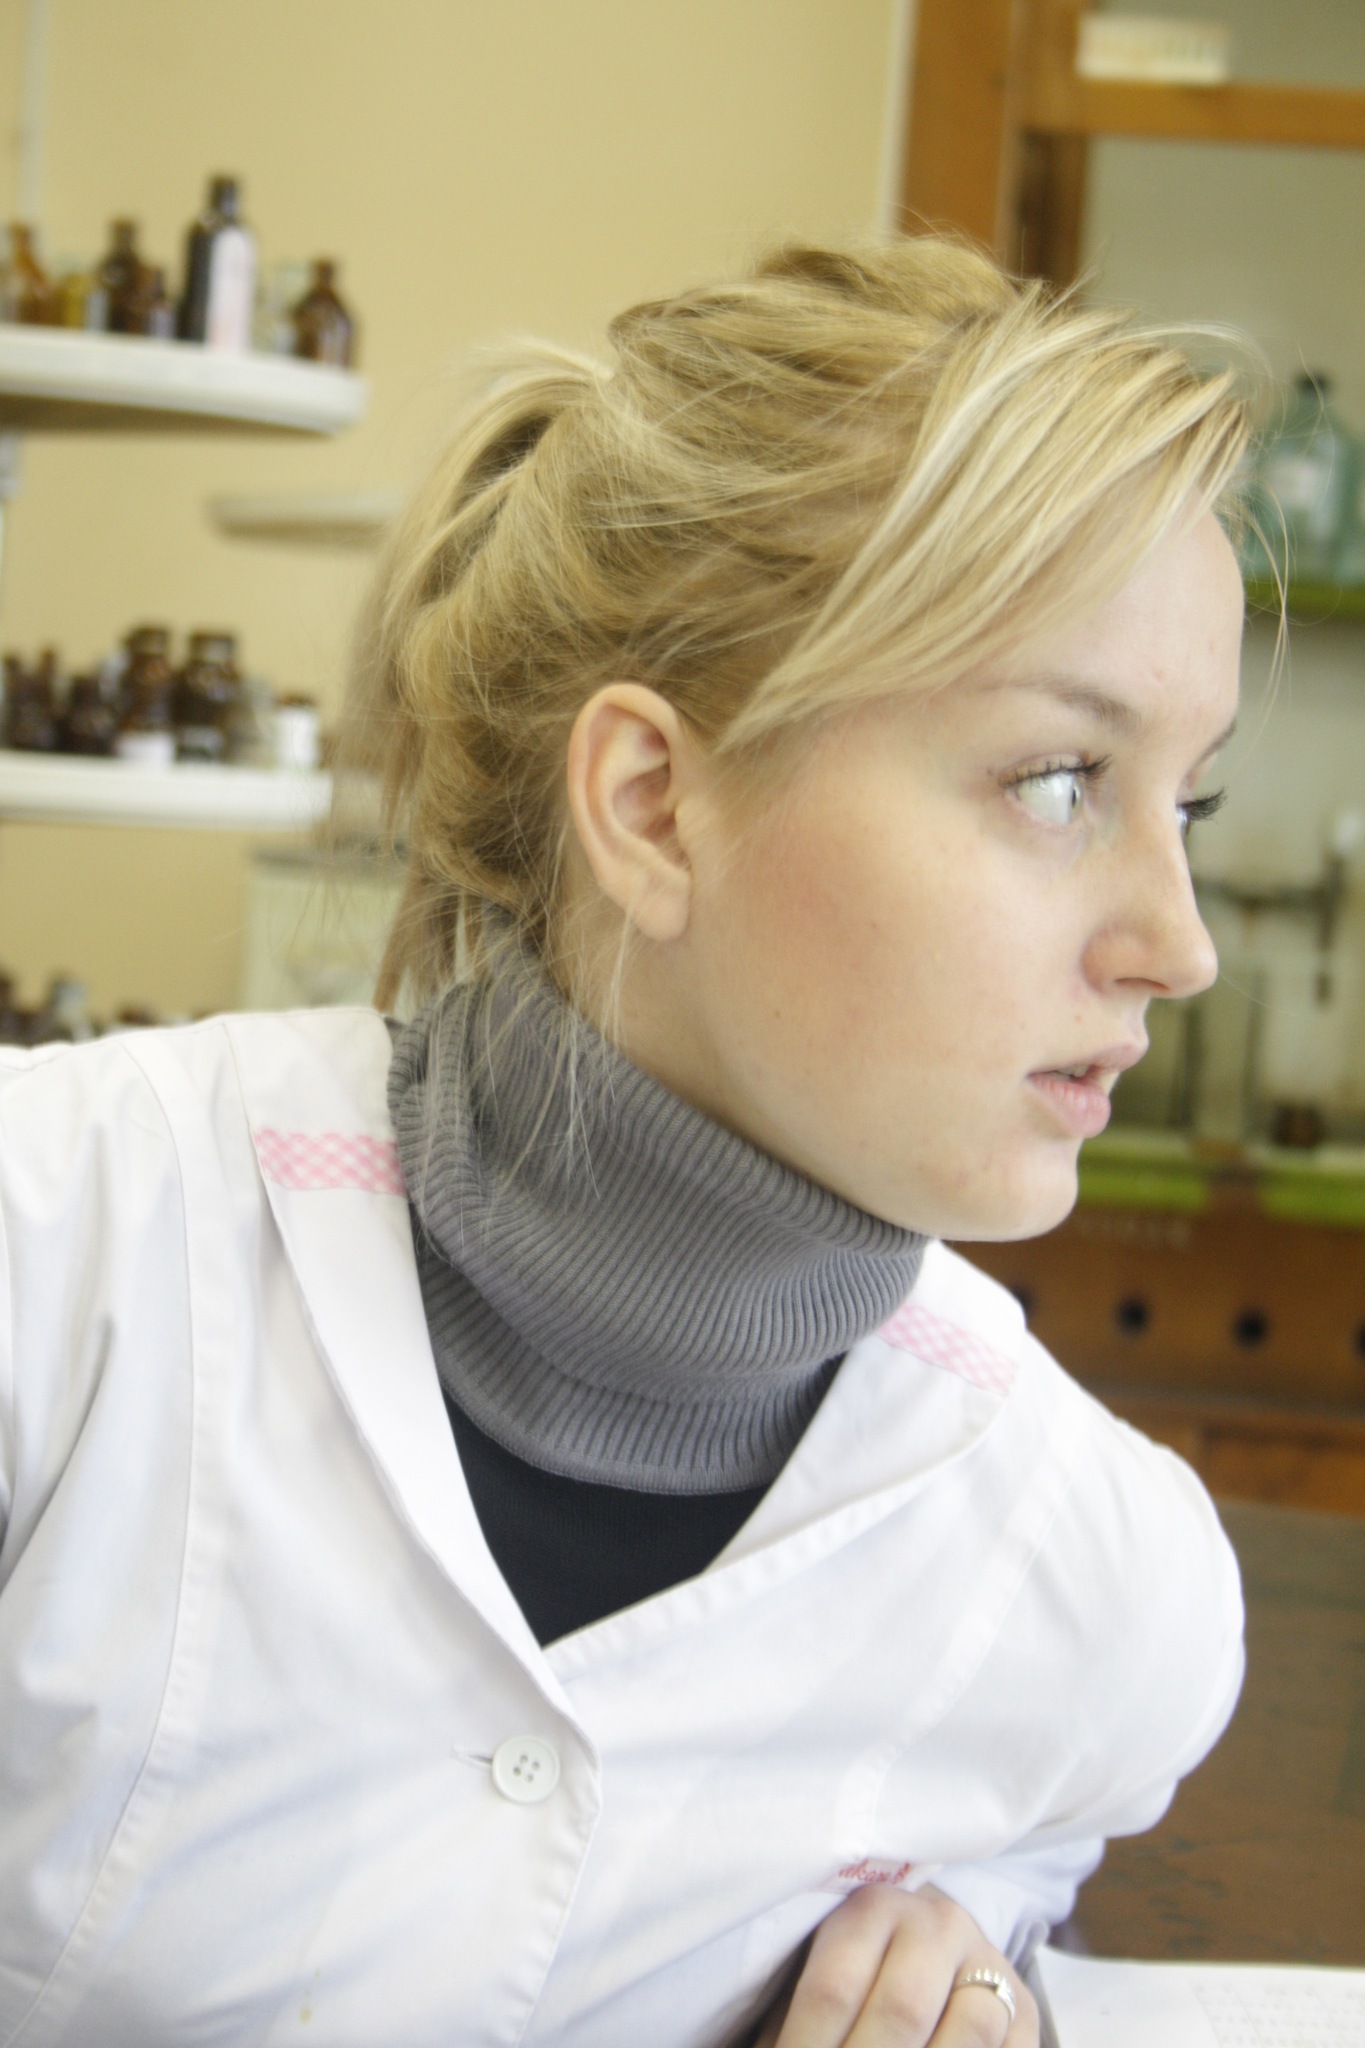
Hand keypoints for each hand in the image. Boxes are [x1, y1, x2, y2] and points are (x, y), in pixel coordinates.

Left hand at [751, 1885, 1036, 2047]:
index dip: (807, 2046)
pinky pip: (1007, 2047)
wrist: (930, 1949)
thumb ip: (794, 2022)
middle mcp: (936, 1924)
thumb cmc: (856, 1976)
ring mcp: (989, 1963)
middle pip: (901, 2010)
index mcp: (872, 1907)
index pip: (834, 1987)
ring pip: (968, 2029)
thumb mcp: (820, 1982)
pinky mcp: (1027, 2011)